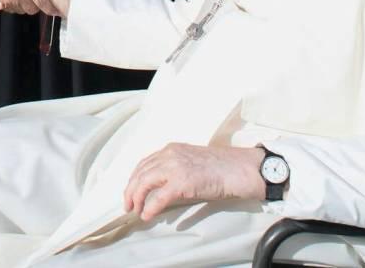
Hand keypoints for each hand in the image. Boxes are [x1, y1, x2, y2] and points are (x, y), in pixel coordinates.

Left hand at [123, 144, 264, 220]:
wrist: (236, 169)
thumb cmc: (219, 167)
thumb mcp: (191, 161)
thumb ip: (175, 168)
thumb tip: (162, 188)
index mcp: (171, 149)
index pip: (144, 163)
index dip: (135, 178)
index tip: (132, 190)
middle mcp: (169, 155)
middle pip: (140, 172)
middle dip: (130, 189)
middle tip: (128, 204)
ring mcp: (174, 167)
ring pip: (144, 183)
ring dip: (136, 198)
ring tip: (134, 210)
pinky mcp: (181, 182)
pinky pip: (158, 198)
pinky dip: (149, 207)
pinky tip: (146, 215)